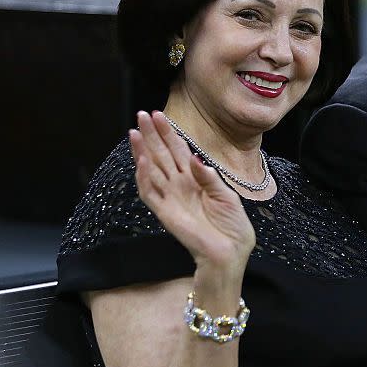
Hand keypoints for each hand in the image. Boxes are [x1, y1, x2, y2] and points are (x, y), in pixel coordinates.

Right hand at [130, 111, 254, 276]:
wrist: (230, 251)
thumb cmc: (232, 225)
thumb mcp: (226, 195)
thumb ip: (208, 176)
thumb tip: (193, 157)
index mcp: (195, 179)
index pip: (178, 150)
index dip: (168, 133)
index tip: (159, 115)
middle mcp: (180, 186)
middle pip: (161, 155)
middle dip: (151, 135)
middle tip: (141, 114)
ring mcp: (171, 198)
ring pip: (151, 170)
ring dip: (142, 151)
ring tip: (134, 131)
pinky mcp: (165, 213)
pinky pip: (150, 193)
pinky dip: (144, 177)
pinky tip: (142, 160)